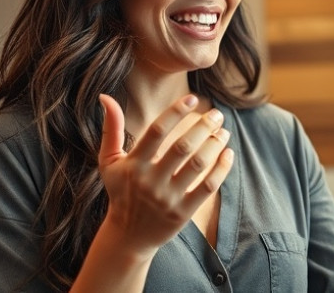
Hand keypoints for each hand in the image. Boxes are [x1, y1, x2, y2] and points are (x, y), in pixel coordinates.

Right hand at [96, 93, 233, 257]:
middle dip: (203, 126)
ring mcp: (168, 198)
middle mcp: (151, 181)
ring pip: (198, 164)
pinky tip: (228, 153)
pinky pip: (207, 187)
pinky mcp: (183, 213)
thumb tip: (105, 96)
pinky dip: (221, 169)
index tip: (193, 98)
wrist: (127, 236)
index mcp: (134, 164)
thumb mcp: (109, 162)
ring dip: (215, 144)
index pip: (157, 131)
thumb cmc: (120, 192)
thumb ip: (111, 129)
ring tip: (224, 131)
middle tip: (217, 114)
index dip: (176, 112)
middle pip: (183, 146)